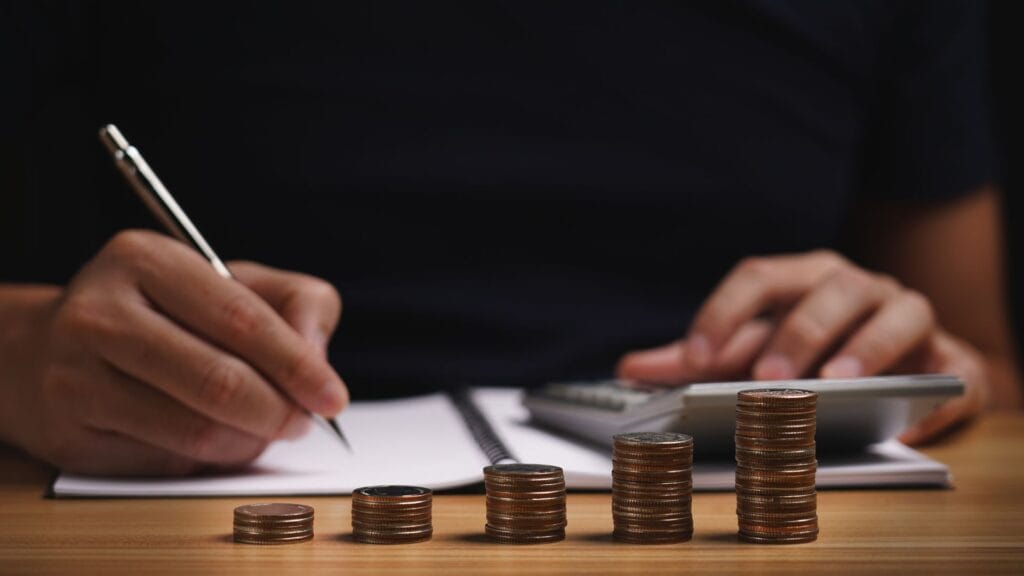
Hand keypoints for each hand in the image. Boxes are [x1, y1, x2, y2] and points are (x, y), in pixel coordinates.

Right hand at [4, 230, 346, 474]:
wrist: (54, 348)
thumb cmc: (166, 312)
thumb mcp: (234, 283)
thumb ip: (296, 303)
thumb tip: (317, 359)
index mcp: (145, 260)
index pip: (240, 319)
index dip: (296, 364)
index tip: (333, 397)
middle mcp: (100, 314)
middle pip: (217, 382)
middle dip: (279, 411)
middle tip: (303, 422)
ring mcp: (75, 377)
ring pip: (193, 431)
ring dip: (248, 442)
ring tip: (263, 429)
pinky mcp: (69, 434)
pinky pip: (164, 462)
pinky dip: (208, 460)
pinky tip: (216, 439)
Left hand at [617, 250, 989, 443]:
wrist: (907, 371)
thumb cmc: (819, 352)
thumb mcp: (755, 353)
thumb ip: (701, 358)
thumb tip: (629, 367)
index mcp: (804, 278)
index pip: (759, 276)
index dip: (724, 312)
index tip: (692, 359)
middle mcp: (856, 285)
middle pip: (828, 288)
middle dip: (796, 330)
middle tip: (765, 377)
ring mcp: (907, 314)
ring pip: (895, 311)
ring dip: (866, 346)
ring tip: (837, 384)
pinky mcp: (949, 358)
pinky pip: (949, 368)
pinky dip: (928, 392)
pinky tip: (904, 422)